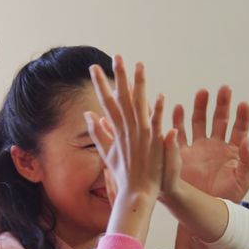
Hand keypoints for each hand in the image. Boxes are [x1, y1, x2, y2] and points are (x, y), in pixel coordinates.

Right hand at [87, 55, 171, 201]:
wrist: (136, 193)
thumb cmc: (123, 175)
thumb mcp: (107, 153)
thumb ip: (97, 133)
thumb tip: (89, 115)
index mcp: (116, 130)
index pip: (107, 102)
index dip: (101, 84)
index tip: (94, 67)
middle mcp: (127, 129)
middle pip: (122, 98)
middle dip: (118, 76)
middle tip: (116, 56)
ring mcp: (140, 135)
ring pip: (139, 104)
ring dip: (138, 84)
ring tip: (138, 65)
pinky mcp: (153, 143)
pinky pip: (155, 123)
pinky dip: (157, 110)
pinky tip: (159, 96)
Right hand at [173, 86, 248, 202]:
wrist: (204, 212)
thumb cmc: (226, 198)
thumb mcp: (243, 180)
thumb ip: (247, 160)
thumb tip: (248, 141)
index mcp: (232, 150)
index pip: (239, 128)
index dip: (242, 116)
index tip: (243, 104)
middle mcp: (215, 145)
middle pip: (219, 119)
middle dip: (222, 104)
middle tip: (224, 89)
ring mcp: (198, 148)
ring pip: (199, 121)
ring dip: (201, 107)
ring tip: (203, 92)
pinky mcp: (182, 154)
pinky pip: (179, 134)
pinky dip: (178, 121)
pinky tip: (179, 109)